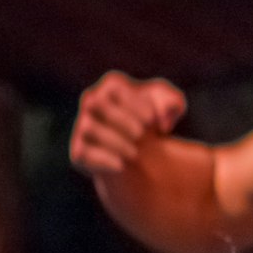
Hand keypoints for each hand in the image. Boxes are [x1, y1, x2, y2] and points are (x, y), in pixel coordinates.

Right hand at [70, 72, 186, 175]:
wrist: (141, 148)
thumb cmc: (153, 118)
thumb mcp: (170, 105)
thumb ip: (173, 103)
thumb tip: (164, 121)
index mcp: (111, 86)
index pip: (114, 87)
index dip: (133, 103)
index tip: (152, 119)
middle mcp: (91, 103)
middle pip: (95, 104)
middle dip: (120, 119)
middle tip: (141, 134)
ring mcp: (83, 127)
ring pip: (88, 128)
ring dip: (114, 141)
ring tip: (135, 153)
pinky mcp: (79, 152)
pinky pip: (81, 153)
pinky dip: (102, 160)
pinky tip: (121, 166)